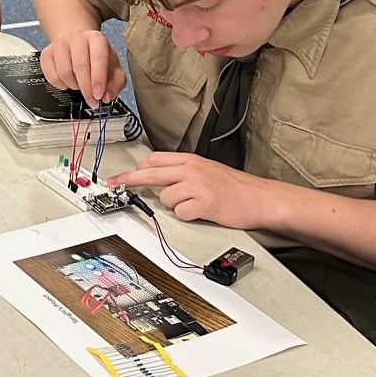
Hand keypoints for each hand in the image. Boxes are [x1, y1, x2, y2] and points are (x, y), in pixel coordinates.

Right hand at [40, 29, 125, 107]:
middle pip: (80, 66)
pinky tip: (68, 82)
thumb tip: (106, 96)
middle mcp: (77, 38)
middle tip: (91, 100)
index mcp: (97, 39)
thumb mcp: (113, 68)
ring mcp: (60, 44)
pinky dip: (60, 85)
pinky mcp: (47, 53)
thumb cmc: (96, 57)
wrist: (78, 42)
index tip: (98, 95)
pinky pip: (51, 75)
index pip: (98, 57)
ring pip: (64, 72)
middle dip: (86, 88)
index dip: (98, 79)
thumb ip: (116, 83)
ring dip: (74, 86)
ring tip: (80, 85)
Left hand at [110, 152, 271, 230]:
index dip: (135, 169)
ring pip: (165, 198)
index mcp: (191, 159)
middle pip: (150, 173)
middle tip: (115, 184)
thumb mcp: (206, 169)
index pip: (154, 159)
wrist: (260, 198)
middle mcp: (192, 170)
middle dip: (129, 180)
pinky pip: (181, 213)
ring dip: (174, 206)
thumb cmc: (235, 186)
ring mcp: (197, 186)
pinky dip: (187, 217)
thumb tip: (157, 178)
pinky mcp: (204, 204)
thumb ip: (182, 170)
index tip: (122, 177)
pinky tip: (200, 213)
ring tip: (193, 205)